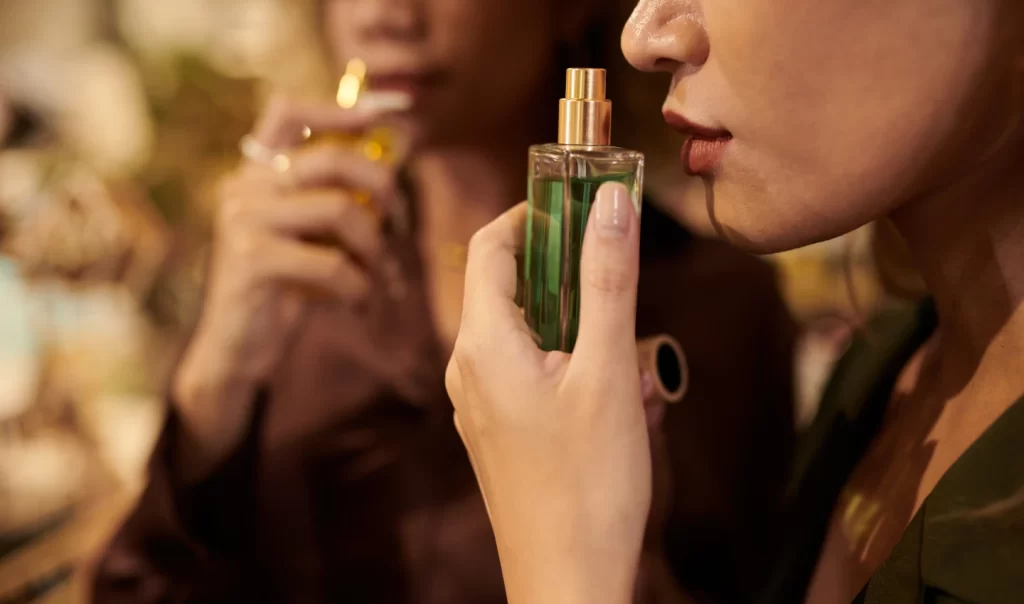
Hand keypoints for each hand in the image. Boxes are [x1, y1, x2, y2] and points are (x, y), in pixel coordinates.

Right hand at [174, 96, 403, 477]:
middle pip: (332, 157)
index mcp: (255, 173)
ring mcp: (244, 220)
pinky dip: (360, 287)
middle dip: (384, 187)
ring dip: (377, 249)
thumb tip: (391, 168)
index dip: (336, 109)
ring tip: (384, 279)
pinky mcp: (252, 260)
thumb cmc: (284, 290)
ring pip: (342, 210)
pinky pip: (333, 263)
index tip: (379, 118)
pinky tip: (360, 303)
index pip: (287, 112)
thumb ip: (335, 200)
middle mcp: (244, 186)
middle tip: (401, 225)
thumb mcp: (310, 237)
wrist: (238, 349)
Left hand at [446, 182, 650, 603]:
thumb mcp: (608, 371)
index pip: (493, 244)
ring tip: (633, 361)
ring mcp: (483, 402)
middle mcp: (470, 368)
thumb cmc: (587, 485)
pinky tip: (622, 398)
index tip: (584, 198)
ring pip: (534, 331)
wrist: (567, 582)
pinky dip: (579, 364)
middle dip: (574, 275)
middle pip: (513, 285)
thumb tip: (611, 203)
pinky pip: (537, 371)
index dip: (536, 211)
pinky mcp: (504, 429)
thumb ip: (607, 281)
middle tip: (625, 279)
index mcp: (482, 344)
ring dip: (586, 327)